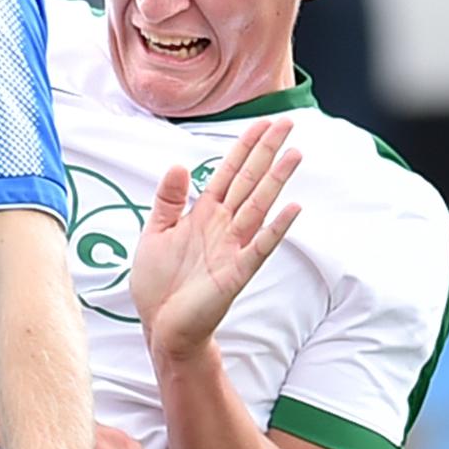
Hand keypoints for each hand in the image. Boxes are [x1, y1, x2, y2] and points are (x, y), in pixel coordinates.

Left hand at [132, 118, 301, 367]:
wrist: (160, 325)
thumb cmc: (158, 283)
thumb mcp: (154, 233)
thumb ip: (167, 200)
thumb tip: (178, 164)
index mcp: (202, 214)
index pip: (227, 173)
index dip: (243, 147)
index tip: (261, 123)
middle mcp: (222, 226)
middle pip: (249, 181)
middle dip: (266, 152)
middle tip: (287, 123)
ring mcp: (232, 248)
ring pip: (258, 206)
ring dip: (276, 180)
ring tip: (295, 154)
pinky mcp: (236, 272)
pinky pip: (260, 247)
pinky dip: (276, 228)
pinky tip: (293, 208)